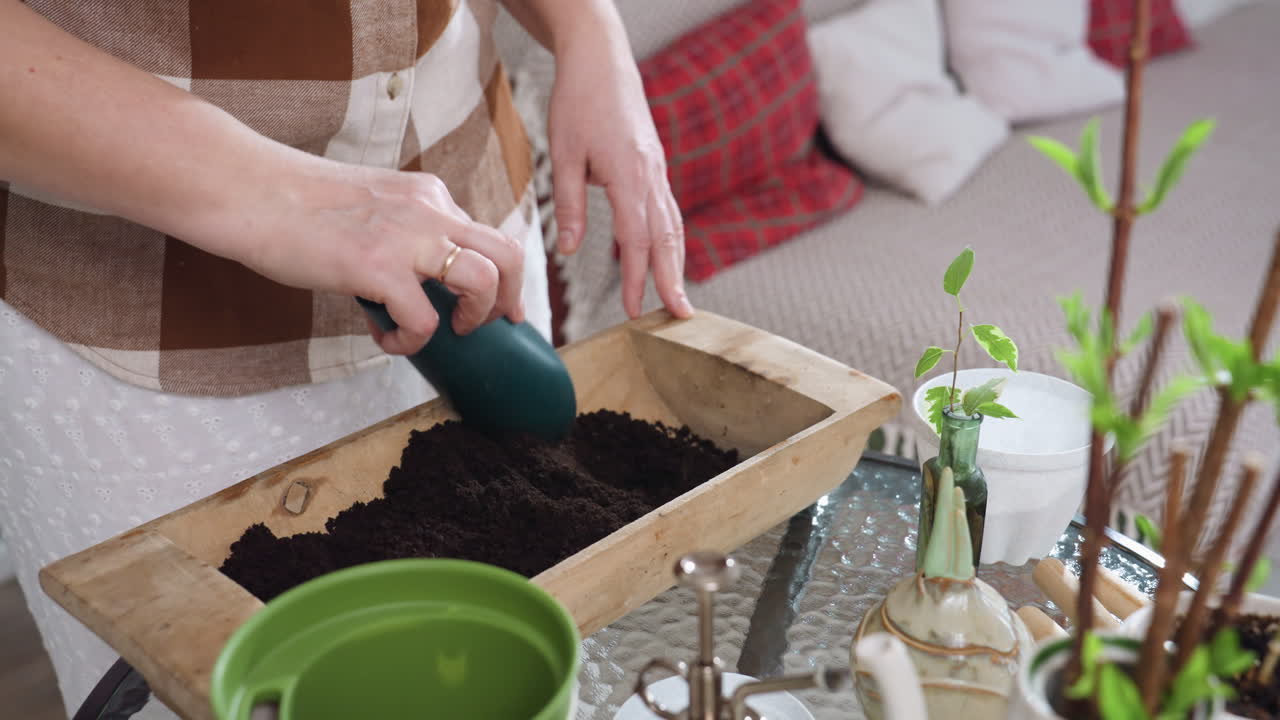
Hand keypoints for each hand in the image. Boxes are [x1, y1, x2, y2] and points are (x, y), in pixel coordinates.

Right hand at [0, 2, 521, 355]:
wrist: (248, 189)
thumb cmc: (296, 206)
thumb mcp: (370, 210)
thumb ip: (400, 239)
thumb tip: (405, 294)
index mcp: (429, 196)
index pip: (489, 235)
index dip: (501, 278)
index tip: (497, 307)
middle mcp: (429, 212)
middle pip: (509, 254)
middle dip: (508, 299)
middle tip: (487, 327)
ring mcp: (406, 239)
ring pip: (482, 280)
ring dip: (473, 316)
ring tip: (445, 331)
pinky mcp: (376, 267)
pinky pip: (424, 320)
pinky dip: (411, 342)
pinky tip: (385, 340)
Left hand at [548, 33, 693, 319]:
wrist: (601, 60)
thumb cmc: (578, 101)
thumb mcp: (563, 153)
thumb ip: (568, 204)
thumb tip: (568, 250)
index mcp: (629, 175)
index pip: (637, 240)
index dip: (638, 279)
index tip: (635, 311)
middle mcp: (652, 176)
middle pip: (667, 239)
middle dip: (673, 280)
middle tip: (680, 317)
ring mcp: (658, 171)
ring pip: (673, 226)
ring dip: (677, 263)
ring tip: (677, 297)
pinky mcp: (655, 167)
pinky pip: (668, 210)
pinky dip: (670, 239)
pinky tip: (666, 257)